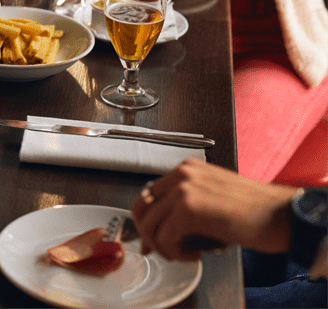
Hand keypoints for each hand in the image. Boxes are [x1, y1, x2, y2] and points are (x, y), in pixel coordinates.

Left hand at [131, 159, 294, 261]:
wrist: (284, 214)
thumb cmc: (256, 211)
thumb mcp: (213, 200)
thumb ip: (185, 208)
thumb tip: (160, 231)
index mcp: (186, 169)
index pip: (150, 194)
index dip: (148, 220)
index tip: (154, 239)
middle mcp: (181, 174)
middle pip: (141, 206)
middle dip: (147, 233)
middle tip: (163, 250)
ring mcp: (183, 189)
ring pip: (148, 224)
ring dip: (163, 246)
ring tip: (186, 253)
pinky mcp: (188, 209)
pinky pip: (164, 237)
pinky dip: (175, 252)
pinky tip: (196, 254)